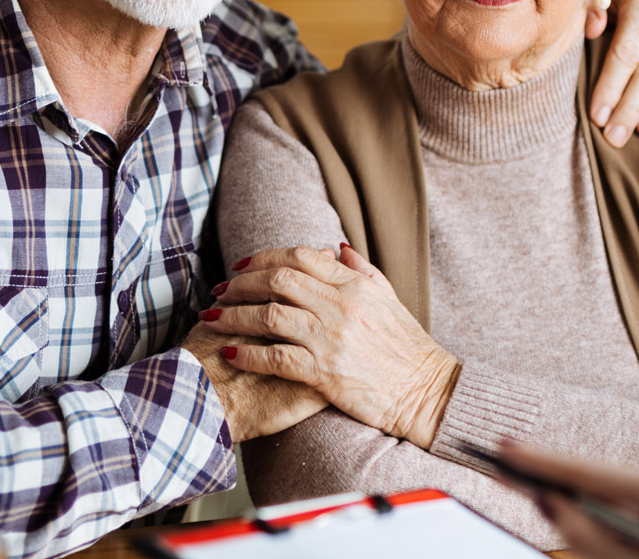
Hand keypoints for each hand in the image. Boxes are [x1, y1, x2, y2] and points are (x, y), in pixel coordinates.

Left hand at [205, 245, 460, 448]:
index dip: (264, 257)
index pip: (300, 256)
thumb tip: (336, 246)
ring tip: (211, 318)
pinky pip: (275, 357)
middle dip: (241, 283)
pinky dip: (248, 352)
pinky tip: (230, 352)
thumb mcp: (389, 299)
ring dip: (234, 315)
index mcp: (355, 284)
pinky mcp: (325, 371)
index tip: (241, 267)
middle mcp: (341, 304)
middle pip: (278, 279)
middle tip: (219, 290)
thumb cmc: (408, 347)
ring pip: (269, 314)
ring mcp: (332, 337)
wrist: (427, 391)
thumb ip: (361, 269)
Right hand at [497, 443, 638, 558]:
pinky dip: (621, 506)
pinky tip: (608, 520)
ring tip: (558, 497)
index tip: (505, 449)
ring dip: (595, 500)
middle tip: (513, 471)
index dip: (542, 462)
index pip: (590, 472)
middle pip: (605, 475)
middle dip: (564, 483)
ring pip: (625, 486)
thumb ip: (592, 538)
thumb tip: (552, 506)